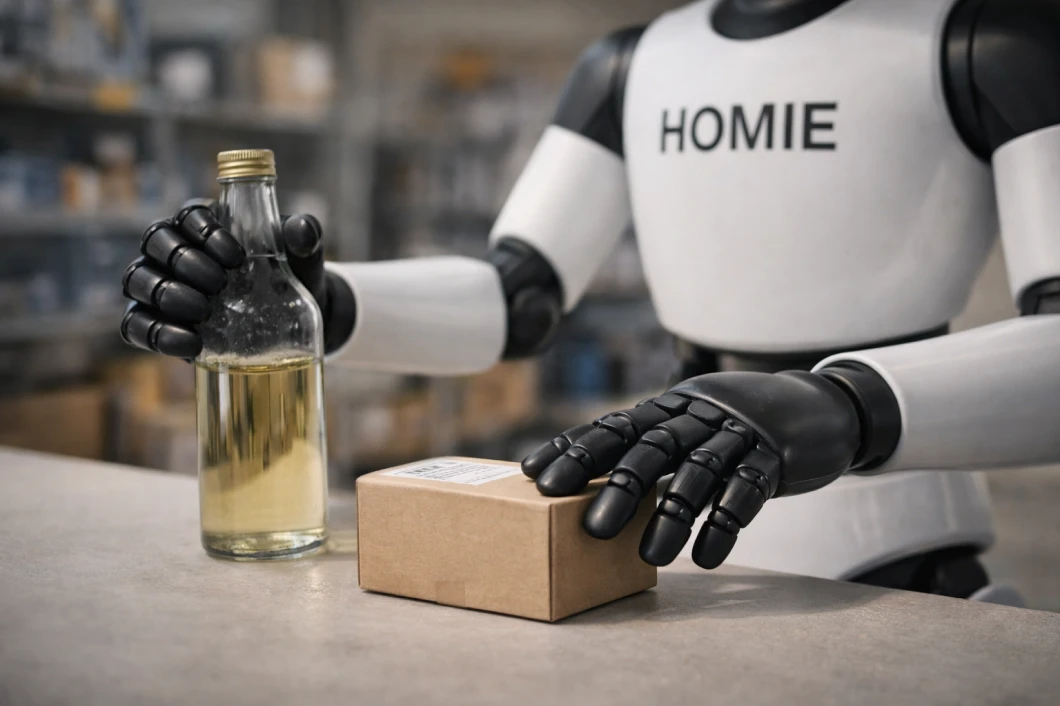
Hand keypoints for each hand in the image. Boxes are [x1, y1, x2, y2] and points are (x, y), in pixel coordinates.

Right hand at [119, 202, 326, 357]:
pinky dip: (158, 334)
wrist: (290, 320)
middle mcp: (172, 252)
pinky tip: (191, 343)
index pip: (187, 216)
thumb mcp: (302, 254)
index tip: (236, 256)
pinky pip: (136, 326)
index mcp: (202, 225)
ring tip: (204, 311)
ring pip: (138, 280)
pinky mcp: (157, 325)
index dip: (204, 231)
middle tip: (220, 284)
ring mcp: (159, 287)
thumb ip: (304, 235)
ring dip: (167, 294)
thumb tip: (301, 229)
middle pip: (156, 242)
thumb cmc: (289, 275)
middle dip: (186, 262)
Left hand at [521, 371, 862, 569]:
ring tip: (650, 557)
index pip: (615, 426)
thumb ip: (654, 452)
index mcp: (671, 407)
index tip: (537, 477)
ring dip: (673, 516)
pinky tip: (706, 558)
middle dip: (618, 486)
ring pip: (699, 472)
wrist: (821, 408)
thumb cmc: (738, 431)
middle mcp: (699, 414)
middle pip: (652, 447)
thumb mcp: (693, 429)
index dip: (576, 449)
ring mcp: (739, 431)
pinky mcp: (776, 455)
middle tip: (589, 527)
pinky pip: (748, 490)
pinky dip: (726, 524)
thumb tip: (597, 493)